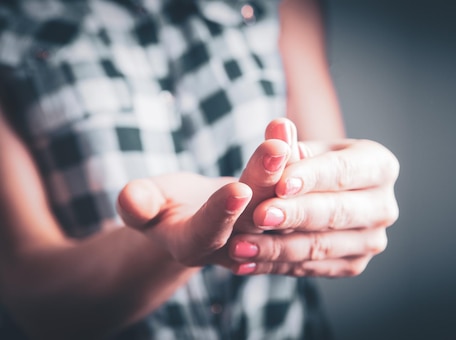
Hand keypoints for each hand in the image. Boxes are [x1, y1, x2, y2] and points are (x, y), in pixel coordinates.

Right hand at [116, 136, 292, 267]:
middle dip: (264, 181)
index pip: (210, 232)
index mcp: (194, 246)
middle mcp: (233, 243)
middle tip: (276, 151)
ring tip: (283, 131)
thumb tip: (131, 199)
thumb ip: (138, 205)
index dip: (222, 213)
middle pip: (253, 214)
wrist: (190, 216)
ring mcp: (260, 230)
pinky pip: (286, 184)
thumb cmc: (159, 207)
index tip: (238, 190)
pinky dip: (289, 155)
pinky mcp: (277, 210)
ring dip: (285, 163)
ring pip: (277, 197)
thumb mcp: (143, 206)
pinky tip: (287, 128)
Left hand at [228, 120, 399, 276]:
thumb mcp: (298, 152)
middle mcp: (384, 206)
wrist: (312, 198)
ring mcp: (372, 240)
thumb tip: (277, 127)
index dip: (311, 178)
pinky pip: (312, 268)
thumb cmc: (307, 167)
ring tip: (240, 246)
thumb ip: (285, 145)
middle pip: (336, 212)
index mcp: (380, 165)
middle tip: (259, 216)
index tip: (280, 184)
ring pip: (321, 246)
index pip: (343, 171)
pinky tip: (247, 262)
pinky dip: (276, 265)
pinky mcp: (354, 265)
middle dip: (295, 215)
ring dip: (277, 248)